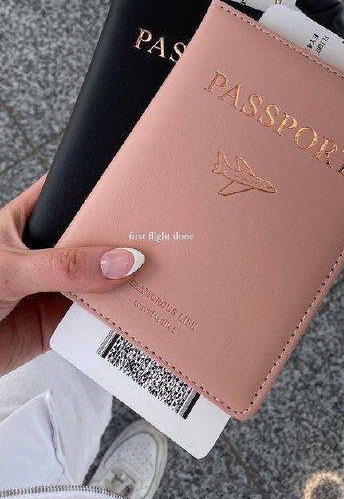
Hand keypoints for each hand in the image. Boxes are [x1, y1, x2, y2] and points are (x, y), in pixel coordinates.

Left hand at [0, 174, 144, 374]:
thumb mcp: (11, 268)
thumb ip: (63, 265)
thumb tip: (118, 261)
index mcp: (28, 221)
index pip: (73, 194)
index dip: (104, 189)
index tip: (141, 189)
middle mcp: (47, 252)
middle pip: (95, 239)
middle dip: (124, 241)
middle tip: (160, 239)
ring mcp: (54, 288)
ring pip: (100, 280)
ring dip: (124, 283)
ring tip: (159, 276)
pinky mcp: (58, 323)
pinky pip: (96, 319)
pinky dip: (116, 319)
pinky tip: (137, 313)